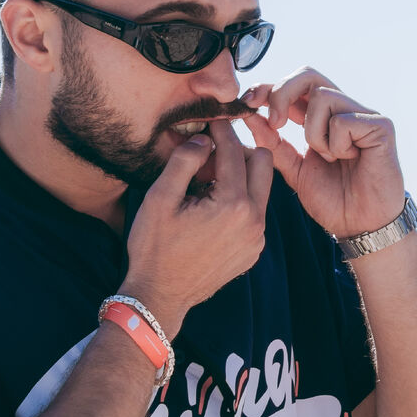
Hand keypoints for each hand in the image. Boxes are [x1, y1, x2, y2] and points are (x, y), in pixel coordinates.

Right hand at [122, 121, 272, 332]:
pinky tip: (211, 208)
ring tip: (206, 183)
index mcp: (233, 204)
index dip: (221, 131)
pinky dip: (239, 202)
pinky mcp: (253, 250)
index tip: (211, 120)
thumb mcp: (160, 198)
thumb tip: (204, 140)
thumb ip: (184, 161)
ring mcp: (257, 238)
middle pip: (262, 163)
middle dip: (238, 151)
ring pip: (261, 188)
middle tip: (208, 155)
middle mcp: (254, 221)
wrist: (161, 295)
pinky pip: (256, 213)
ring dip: (239, 177)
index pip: (234, 151)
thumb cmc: (154, 248)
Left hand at [244, 68, 405, 240]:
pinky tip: (349, 159)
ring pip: (323, 97)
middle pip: (308, 75)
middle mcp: (342, 110)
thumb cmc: (334, 200)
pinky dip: (337, 144)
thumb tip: (249, 117)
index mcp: (320, 118)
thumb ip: (273, 144)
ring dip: (314, 132)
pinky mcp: (381, 126)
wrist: (361, 226)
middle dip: (283, 94)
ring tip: (328, 157)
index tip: (248, 103)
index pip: (293, 86)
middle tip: (276, 123)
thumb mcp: (294, 170)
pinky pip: (343, 120)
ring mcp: (362, 115)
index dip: (268, 89)